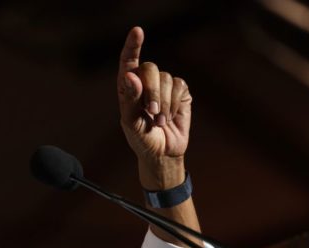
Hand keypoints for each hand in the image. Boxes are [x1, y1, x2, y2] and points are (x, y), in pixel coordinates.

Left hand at [117, 26, 190, 188]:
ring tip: (160, 121)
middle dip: (152, 91)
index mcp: (128, 88)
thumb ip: (130, 99)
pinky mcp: (180, 92)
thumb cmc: (142, 140)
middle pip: (150, 69)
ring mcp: (164, 86)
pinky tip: (171, 117)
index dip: (132, 46)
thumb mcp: (131, 123)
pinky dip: (175, 103)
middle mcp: (145, 82)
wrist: (163, 154)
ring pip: (167, 78)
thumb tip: (130, 76)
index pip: (128, 62)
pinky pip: (180, 86)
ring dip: (164, 103)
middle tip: (151, 112)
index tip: (137, 31)